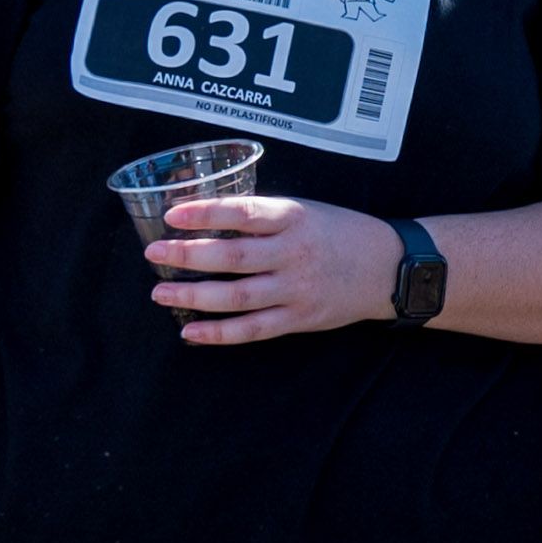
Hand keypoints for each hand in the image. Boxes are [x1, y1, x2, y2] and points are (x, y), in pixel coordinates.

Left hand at [148, 192, 396, 341]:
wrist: (387, 268)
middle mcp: (294, 254)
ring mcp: (296, 290)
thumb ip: (263, 216)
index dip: (205, 213)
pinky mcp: (299, 318)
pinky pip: (252, 329)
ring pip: (237, 297)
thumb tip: (207, 218)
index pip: (243, 213)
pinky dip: (219, 332)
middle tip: (153, 254)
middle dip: (188, 256)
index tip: (172, 215)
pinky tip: (190, 330)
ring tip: (160, 293)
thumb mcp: (305, 210)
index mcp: (294, 218)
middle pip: (233, 257)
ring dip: (194, 296)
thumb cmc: (340, 233)